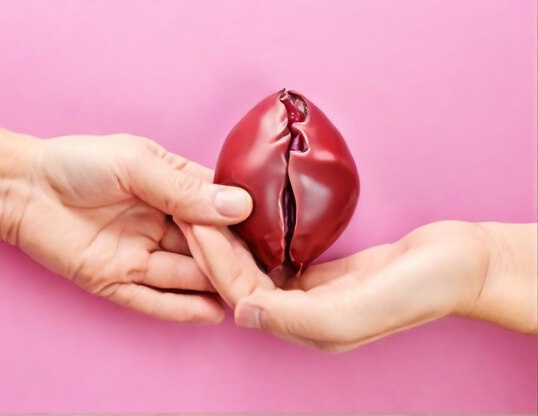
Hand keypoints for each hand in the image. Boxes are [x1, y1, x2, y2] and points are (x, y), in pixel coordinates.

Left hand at [14, 134, 251, 322]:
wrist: (21, 188)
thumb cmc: (77, 165)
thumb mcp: (135, 164)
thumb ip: (183, 188)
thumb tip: (239, 206)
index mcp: (172, 190)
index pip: (216, 209)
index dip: (241, 222)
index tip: (271, 234)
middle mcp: (163, 225)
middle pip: (207, 247)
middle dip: (231, 259)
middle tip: (263, 271)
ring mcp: (142, 255)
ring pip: (186, 275)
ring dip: (214, 284)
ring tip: (246, 294)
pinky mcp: (118, 282)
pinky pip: (155, 299)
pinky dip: (182, 308)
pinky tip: (212, 313)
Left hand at [176, 220, 536, 350]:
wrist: (459, 264)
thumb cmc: (418, 287)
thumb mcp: (360, 305)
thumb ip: (300, 317)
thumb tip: (242, 314)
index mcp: (308, 328)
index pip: (243, 295)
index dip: (215, 261)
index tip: (194, 222)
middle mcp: (303, 316)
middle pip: (243, 282)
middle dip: (215, 249)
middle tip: (191, 209)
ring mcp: (311, 295)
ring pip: (257, 269)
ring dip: (232, 243)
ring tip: (209, 210)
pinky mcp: (322, 274)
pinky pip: (277, 258)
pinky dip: (256, 239)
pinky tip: (243, 218)